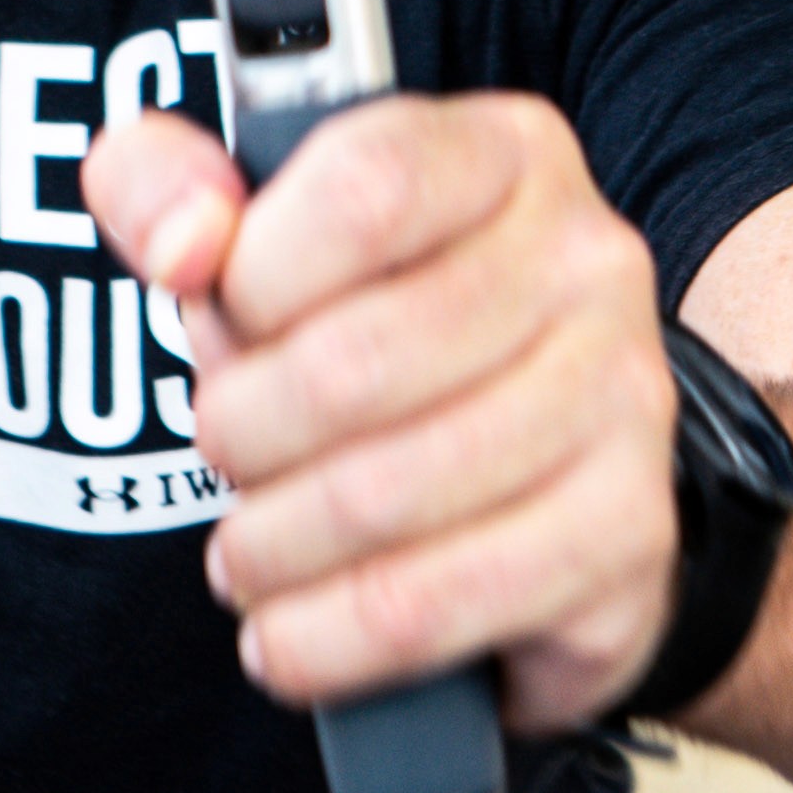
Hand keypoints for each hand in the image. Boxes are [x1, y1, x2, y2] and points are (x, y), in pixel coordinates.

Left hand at [82, 85, 680, 732]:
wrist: (544, 473)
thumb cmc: (376, 328)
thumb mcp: (261, 226)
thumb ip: (167, 185)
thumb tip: (182, 247)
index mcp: (504, 154)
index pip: (365, 190)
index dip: (253, 276)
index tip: (218, 317)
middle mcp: (587, 261)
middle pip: (354, 362)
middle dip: (240, 431)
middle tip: (221, 455)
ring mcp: (624, 401)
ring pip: (382, 499)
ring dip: (270, 545)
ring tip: (243, 554)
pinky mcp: (625, 537)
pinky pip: (432, 606)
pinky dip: (325, 638)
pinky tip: (285, 634)